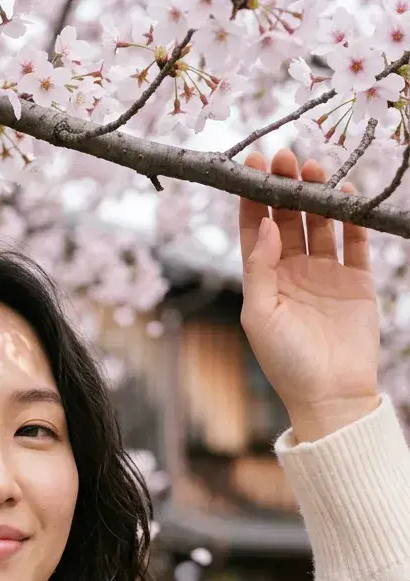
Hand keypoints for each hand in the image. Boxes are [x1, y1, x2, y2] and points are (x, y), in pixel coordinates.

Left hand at [238, 149, 379, 417]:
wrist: (330, 394)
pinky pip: (356, 240)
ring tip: (314, 168)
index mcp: (264, 280)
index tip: (252, 165)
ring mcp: (326, 273)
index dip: (253, 197)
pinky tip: (346, 192)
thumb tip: (265, 222)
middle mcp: (293, 271)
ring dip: (316, 194)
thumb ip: (259, 267)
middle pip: (288, 218)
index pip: (256, 229)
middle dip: (285, 186)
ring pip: (321, 222)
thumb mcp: (259, 315)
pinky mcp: (357, 280)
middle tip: (285, 157)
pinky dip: (353, 216)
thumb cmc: (285, 362)